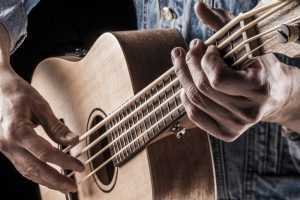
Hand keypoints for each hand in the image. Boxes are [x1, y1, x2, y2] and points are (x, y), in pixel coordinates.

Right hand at [0, 25, 83, 192]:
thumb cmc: (17, 93)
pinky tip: (50, 176)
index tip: (79, 166)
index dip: (64, 162)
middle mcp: (7, 143)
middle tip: (73, 186)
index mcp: (16, 130)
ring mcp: (5, 148)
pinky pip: (22, 166)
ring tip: (64, 185)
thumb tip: (73, 141)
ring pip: (27, 172)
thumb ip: (56, 127)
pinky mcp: (7, 149)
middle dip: (55, 181)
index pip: (45, 153)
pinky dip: (38, 173)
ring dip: (47, 181)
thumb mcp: (41, 106)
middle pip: (34, 169)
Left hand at [171, 2, 293, 141]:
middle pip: (201, 88)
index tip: (207, 47)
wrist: (274, 95)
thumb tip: (198, 6)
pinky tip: (185, 86)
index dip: (205, 59)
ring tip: (182, 62)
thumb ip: (223, 24)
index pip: (216, 78)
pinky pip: (196, 116)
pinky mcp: (227, 134)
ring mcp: (238, 125)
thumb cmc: (259, 65)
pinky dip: (185, 99)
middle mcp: (249, 112)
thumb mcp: (247, 42)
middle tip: (187, 49)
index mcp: (258, 88)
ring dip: (182, 78)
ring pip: (195, 101)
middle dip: (188, 64)